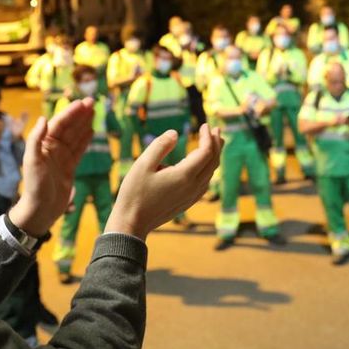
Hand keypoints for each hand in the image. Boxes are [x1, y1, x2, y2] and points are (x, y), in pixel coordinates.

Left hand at [8, 99, 96, 236]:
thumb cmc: (34, 186)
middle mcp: (53, 149)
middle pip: (69, 128)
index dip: (71, 113)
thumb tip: (43, 118)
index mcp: (43, 145)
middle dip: (80, 115)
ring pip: (75, 137)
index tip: (83, 103)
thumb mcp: (32, 162)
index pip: (59, 124)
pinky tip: (92, 131)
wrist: (40, 210)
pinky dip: (85, 140)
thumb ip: (35, 139)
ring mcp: (62, 158)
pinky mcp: (69, 168)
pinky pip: (79, 150)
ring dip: (84, 124)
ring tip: (94, 112)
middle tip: (93, 102)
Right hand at [105, 123, 223, 239]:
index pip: (205, 152)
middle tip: (216, 130)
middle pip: (213, 162)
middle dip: (216, 144)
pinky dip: (208, 170)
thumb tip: (175, 133)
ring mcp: (191, 196)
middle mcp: (193, 187)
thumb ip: (160, 146)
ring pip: (210, 173)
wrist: (132, 223)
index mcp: (184, 176)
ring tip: (214, 144)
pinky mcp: (187, 202)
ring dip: (214, 157)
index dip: (208, 137)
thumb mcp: (143, 164)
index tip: (205, 125)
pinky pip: (205, 183)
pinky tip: (203, 166)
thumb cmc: (134, 193)